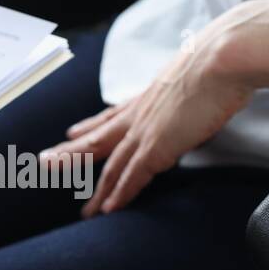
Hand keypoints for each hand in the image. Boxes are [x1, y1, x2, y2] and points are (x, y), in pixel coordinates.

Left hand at [42, 0, 268, 217]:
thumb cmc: (219, 62)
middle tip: (46, 165)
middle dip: (72, 155)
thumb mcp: (196, 74)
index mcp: (148, 96)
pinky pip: (131, 176)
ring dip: (95, 189)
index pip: (112, 115)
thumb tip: (205, 93)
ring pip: (109, 164)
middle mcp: (140, 114)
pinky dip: (119, 194)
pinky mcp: (156, 146)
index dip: (91, 125)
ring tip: (83, 210)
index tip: (72, 132)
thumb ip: (191, 89)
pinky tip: (107, 210)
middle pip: (97, 139)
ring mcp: (145, 131)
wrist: (222, 59)